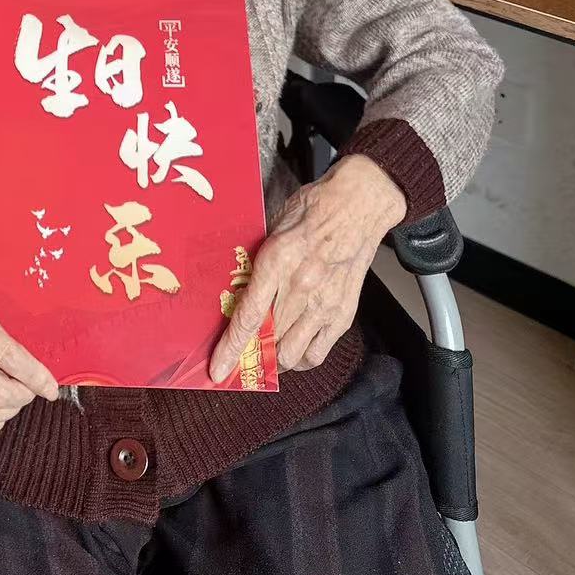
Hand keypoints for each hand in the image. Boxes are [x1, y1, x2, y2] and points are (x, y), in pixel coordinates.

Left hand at [209, 155, 406, 381]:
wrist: (358, 205)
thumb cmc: (313, 208)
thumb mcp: (273, 225)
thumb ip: (257, 260)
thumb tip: (237, 289)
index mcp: (277, 260)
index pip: (249, 317)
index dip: (231, 348)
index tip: (217, 369)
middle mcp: (300, 287)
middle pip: (268, 341)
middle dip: (249, 356)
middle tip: (238, 359)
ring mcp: (325, 304)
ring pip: (291, 355)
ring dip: (273, 360)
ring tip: (264, 354)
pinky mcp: (343, 313)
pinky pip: (317, 354)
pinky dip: (300, 360)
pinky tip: (291, 350)